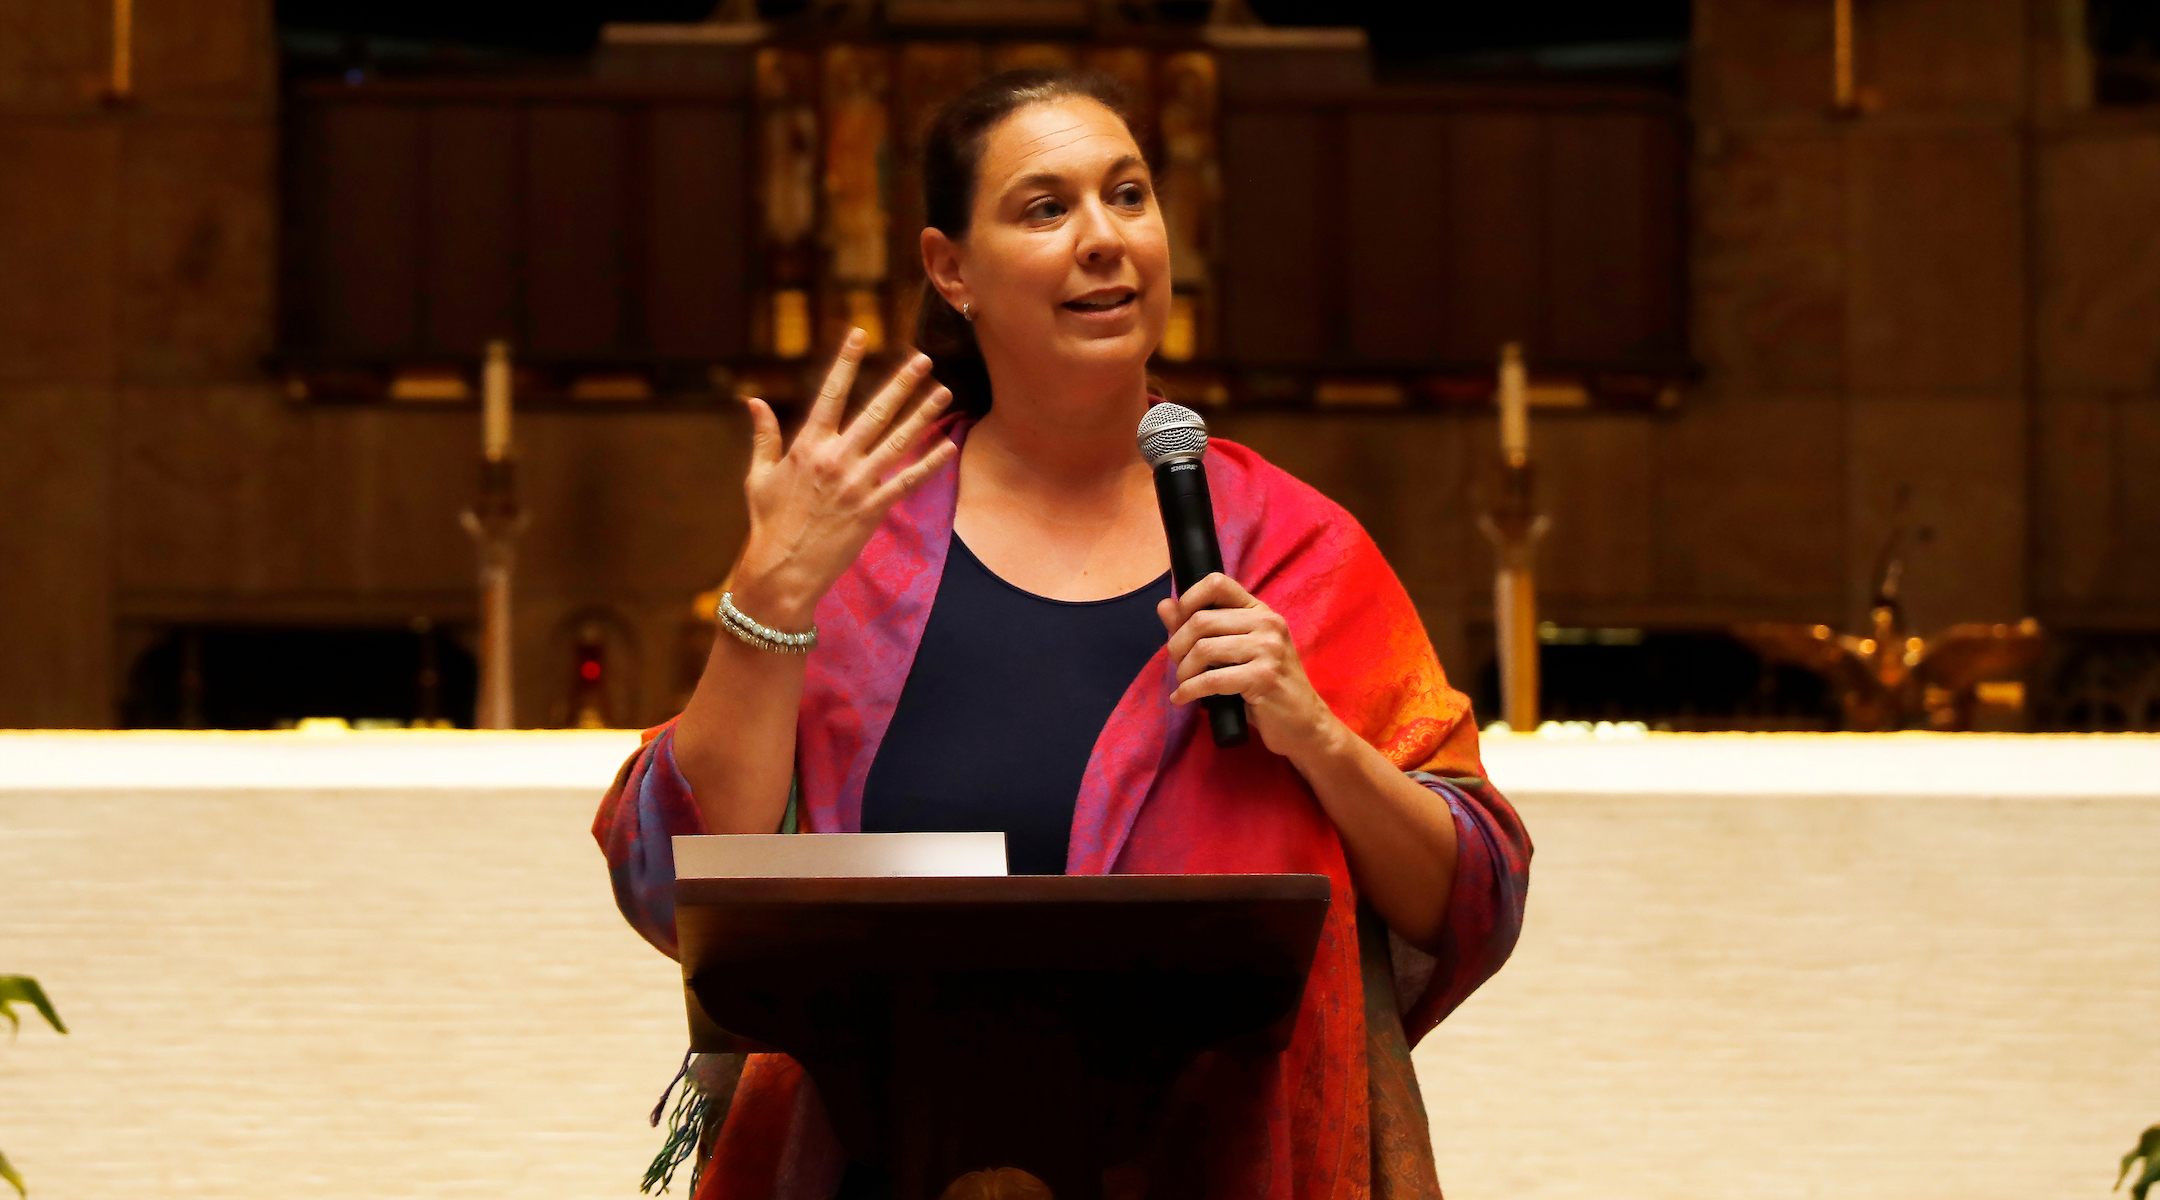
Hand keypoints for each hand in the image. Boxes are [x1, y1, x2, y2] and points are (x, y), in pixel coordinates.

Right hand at [730, 330, 957, 626]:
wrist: (782, 571)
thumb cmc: (768, 524)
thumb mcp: (759, 477)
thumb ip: (764, 436)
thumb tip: (753, 401)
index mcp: (807, 445)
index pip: (830, 392)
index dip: (846, 361)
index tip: (860, 333)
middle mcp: (836, 458)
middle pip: (876, 411)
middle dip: (902, 382)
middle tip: (924, 359)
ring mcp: (857, 483)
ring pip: (897, 440)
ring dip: (923, 414)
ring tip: (944, 392)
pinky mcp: (873, 509)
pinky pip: (907, 481)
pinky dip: (929, 464)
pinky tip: (948, 446)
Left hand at [1158, 573, 1342, 763]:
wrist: (1303, 723)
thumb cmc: (1266, 687)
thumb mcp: (1234, 653)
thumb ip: (1200, 629)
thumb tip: (1164, 606)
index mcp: (1260, 611)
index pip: (1217, 583)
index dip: (1188, 599)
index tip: (1177, 624)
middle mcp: (1267, 623)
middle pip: (1201, 620)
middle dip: (1178, 645)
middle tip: (1178, 665)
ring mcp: (1268, 649)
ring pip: (1204, 649)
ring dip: (1184, 671)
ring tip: (1184, 684)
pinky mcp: (1264, 677)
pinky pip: (1212, 679)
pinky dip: (1189, 691)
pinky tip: (1182, 698)